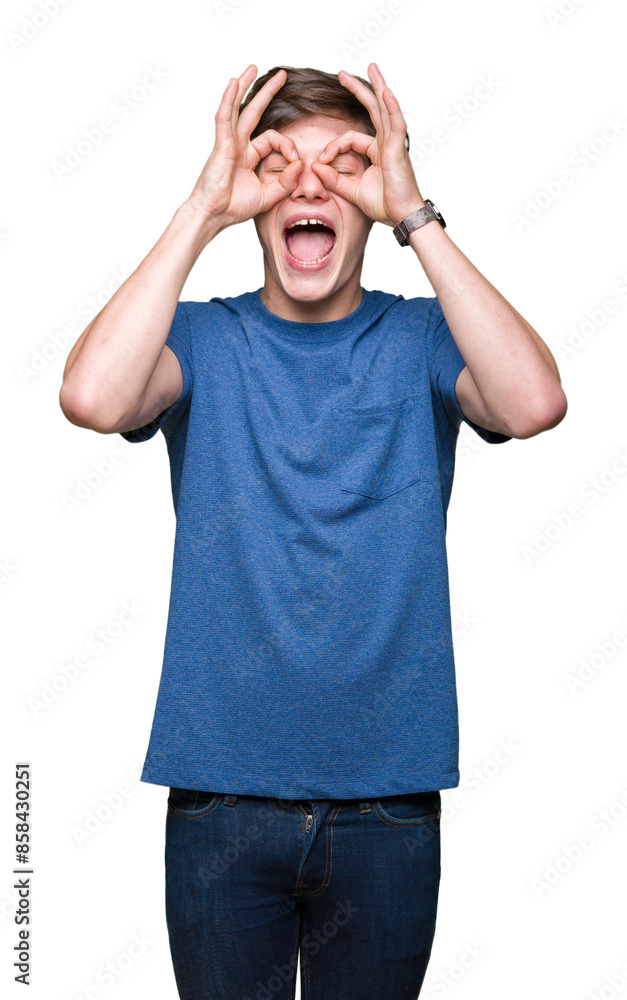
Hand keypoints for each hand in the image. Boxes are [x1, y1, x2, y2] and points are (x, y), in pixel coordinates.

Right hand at [187, 65, 302, 228]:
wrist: (213, 216)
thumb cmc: (234, 207)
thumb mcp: (268, 196)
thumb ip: (285, 183)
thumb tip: (299, 164)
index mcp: (249, 156)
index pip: (273, 139)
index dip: (288, 146)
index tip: (296, 161)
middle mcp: (238, 145)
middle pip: (254, 112)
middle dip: (268, 93)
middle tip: (282, 75)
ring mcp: (228, 143)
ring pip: (237, 108)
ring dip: (245, 86)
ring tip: (253, 67)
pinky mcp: (221, 145)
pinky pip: (225, 117)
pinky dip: (228, 100)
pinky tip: (234, 84)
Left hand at [311, 63, 424, 226]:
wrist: (401, 217)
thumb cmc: (383, 205)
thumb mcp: (351, 191)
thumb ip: (333, 179)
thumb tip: (314, 166)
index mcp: (376, 151)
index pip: (349, 138)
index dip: (333, 147)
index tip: (322, 160)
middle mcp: (386, 143)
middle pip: (372, 109)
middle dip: (357, 90)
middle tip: (341, 74)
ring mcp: (393, 144)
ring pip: (385, 109)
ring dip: (378, 86)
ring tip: (371, 66)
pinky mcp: (398, 150)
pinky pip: (395, 124)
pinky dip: (392, 107)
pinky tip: (386, 92)